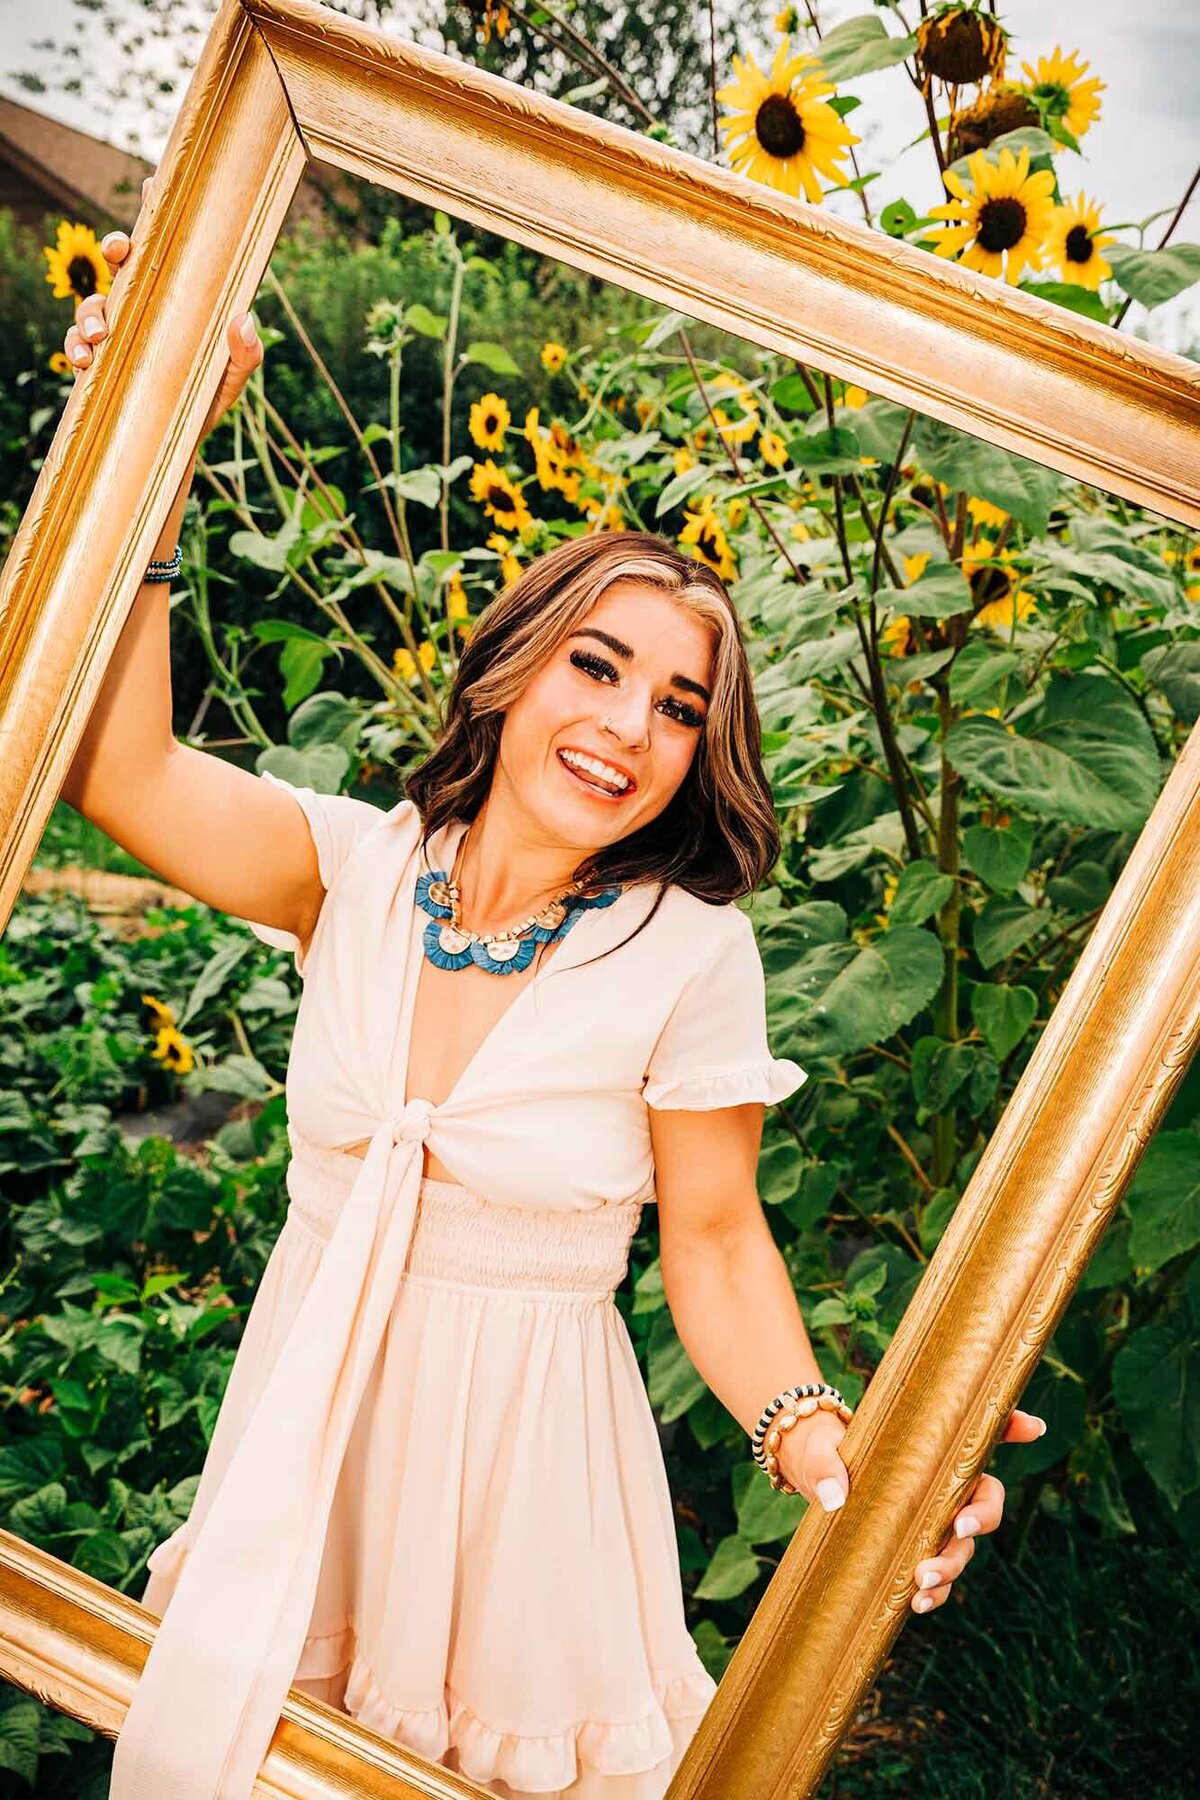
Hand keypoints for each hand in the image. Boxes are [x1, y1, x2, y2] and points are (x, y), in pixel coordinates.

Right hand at [62, 174, 263, 441]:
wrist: (180, 442)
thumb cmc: (208, 399)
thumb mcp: (233, 378)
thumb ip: (245, 354)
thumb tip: (244, 320)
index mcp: (173, 299)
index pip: (164, 250)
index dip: (155, 215)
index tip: (152, 186)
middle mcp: (142, 308)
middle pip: (122, 264)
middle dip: (114, 249)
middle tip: (118, 252)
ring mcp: (118, 332)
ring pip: (93, 302)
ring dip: (89, 309)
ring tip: (98, 332)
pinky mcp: (99, 361)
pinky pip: (76, 344)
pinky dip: (75, 347)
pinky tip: (85, 358)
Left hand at [775, 1402, 1047, 1616]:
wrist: (810, 1477)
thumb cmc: (823, 1451)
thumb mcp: (820, 1449)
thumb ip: (825, 1466)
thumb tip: (834, 1497)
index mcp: (931, 1449)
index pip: (983, 1433)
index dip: (1014, 1426)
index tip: (1034, 1427)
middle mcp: (943, 1484)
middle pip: (985, 1501)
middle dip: (982, 1518)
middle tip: (960, 1528)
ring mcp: (932, 1519)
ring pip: (963, 1544)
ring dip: (951, 1565)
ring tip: (923, 1583)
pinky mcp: (914, 1547)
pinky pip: (937, 1575)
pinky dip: (934, 1593)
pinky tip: (917, 1604)